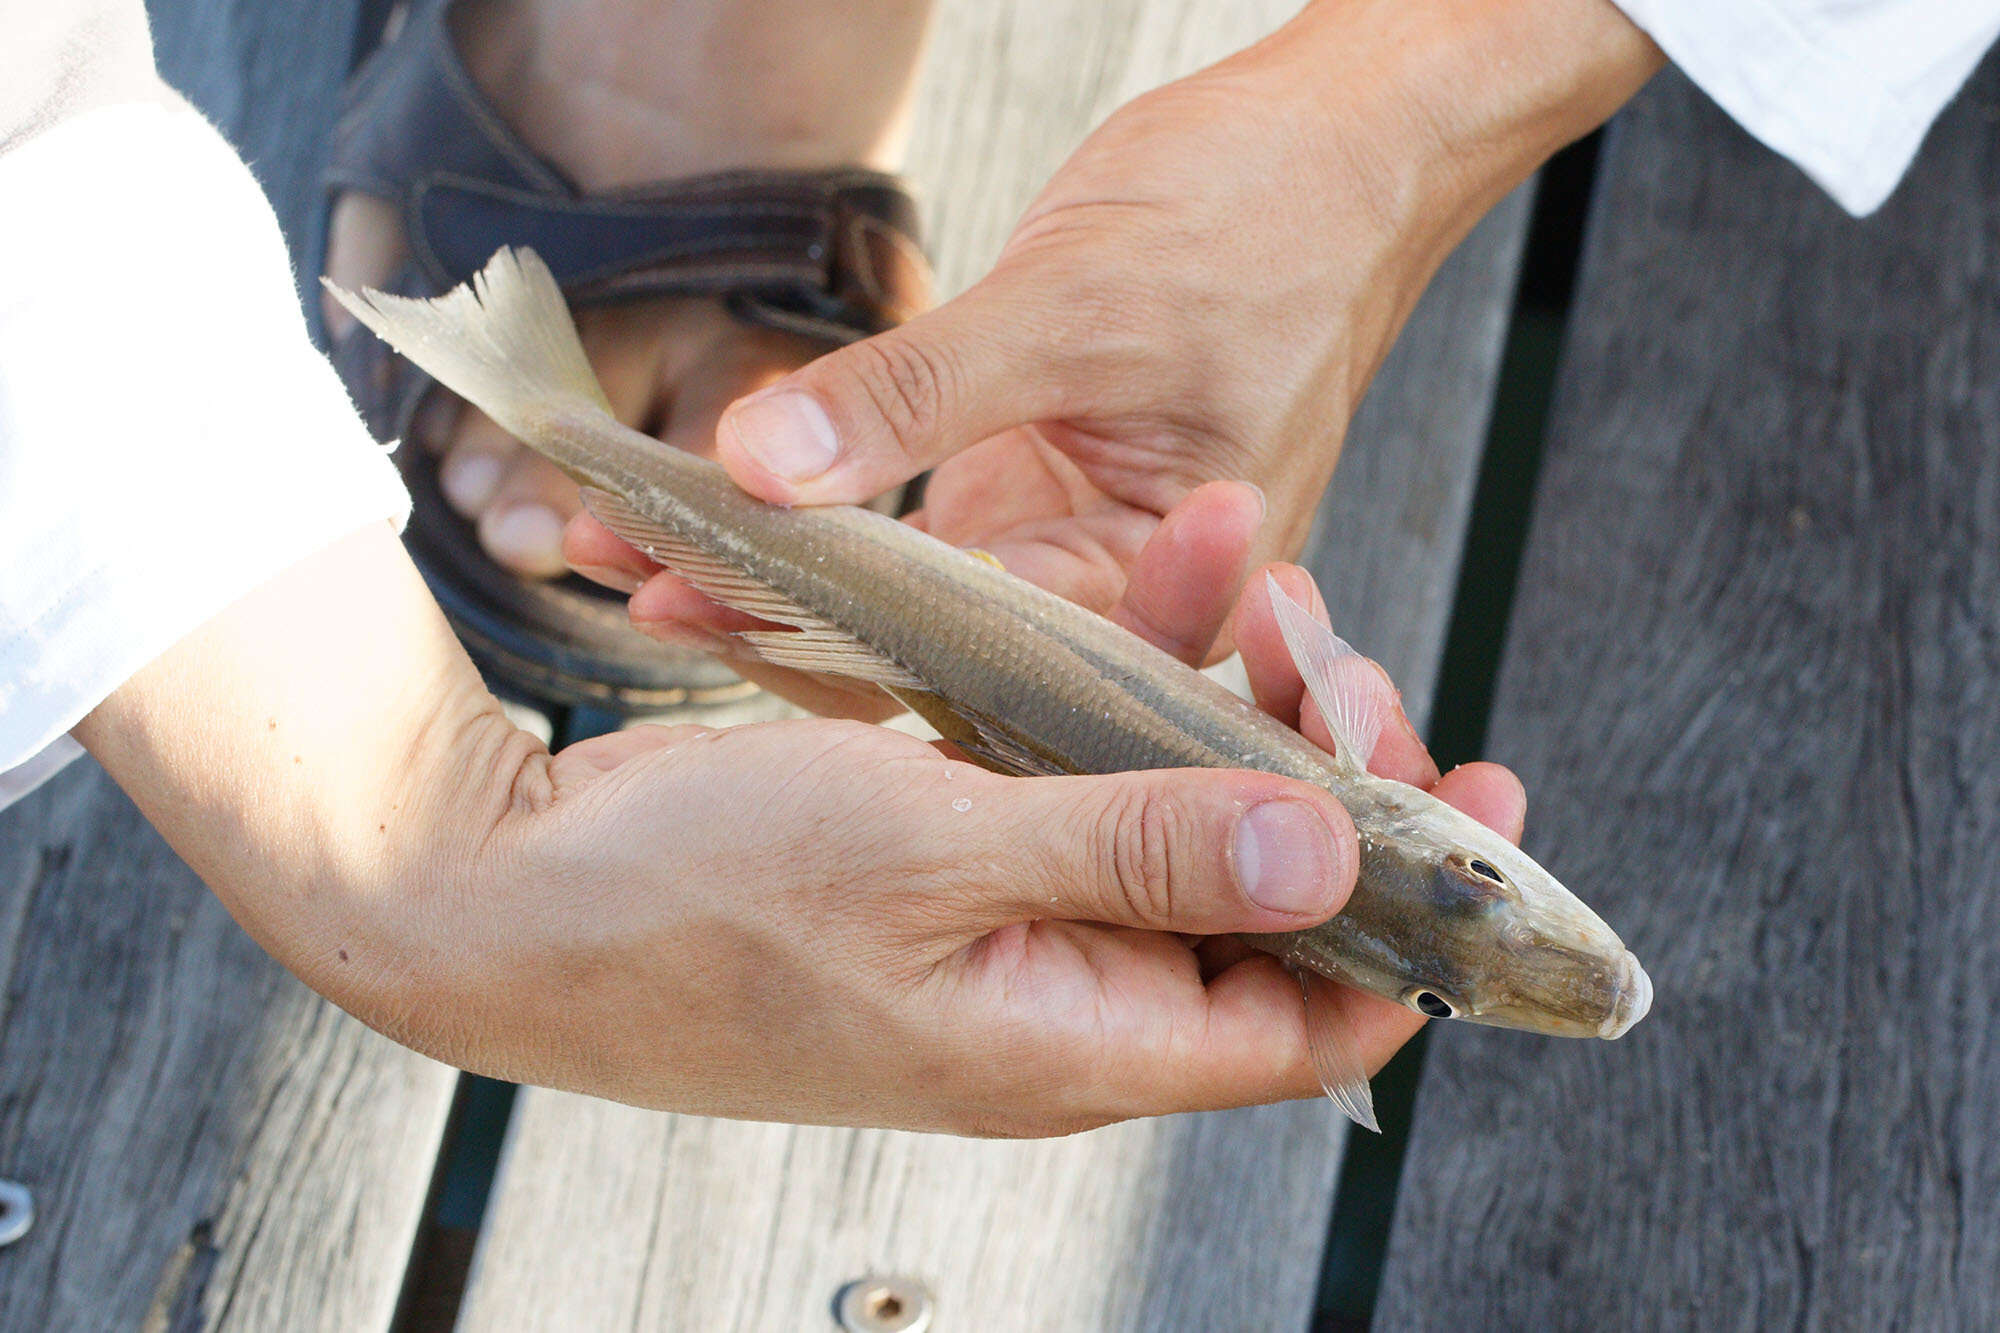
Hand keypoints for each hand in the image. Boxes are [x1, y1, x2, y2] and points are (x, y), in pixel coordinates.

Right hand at [82, 526, 1520, 1132]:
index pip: (1317, 1015)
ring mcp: (999, 922)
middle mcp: (1060, 994)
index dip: (1418, 915)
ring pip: (1162, 818)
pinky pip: (1067, 777)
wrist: (499, 895)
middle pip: (1255, 900)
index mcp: (1081, 1039)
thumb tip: (1333, 859)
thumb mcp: (933, 858)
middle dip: (1317, 765)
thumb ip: (1138, 854)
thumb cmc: (693, 897)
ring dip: (1209, 698)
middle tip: (1323, 636)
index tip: (1480, 788)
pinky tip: (1125, 594)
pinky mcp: (943, 854)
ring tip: (1231, 559)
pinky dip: (1106, 689)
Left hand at [566, 0, 1660, 708]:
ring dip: (777, 561)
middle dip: (775, 618)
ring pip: (903, 589)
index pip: (978, 656)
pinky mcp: (1030, 477)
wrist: (1341, 141)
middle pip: (924, 649)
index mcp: (1166, 592)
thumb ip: (922, 396)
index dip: (822, 636)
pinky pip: (910, 515)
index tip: (685, 599)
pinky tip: (719, 491)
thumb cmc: (1273, 218)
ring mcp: (1066, 537)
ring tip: (629, 536)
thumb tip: (763, 467)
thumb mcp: (1082, 304)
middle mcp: (1114, 593)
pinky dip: (820, 499)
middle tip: (626, 579)